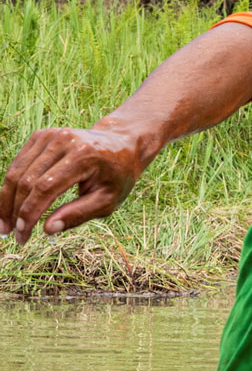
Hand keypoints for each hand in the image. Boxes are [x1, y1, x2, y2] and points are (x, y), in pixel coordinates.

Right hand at [1, 127, 148, 245]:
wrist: (121, 144)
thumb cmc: (117, 177)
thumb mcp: (108, 200)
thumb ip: (79, 214)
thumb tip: (47, 229)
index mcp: (83, 156)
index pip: (45, 187)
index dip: (29, 212)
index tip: (22, 234)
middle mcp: (64, 141)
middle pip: (27, 180)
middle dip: (15, 210)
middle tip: (10, 233)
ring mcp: (50, 136)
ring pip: (17, 171)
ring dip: (6, 200)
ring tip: (5, 224)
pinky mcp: (41, 136)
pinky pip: (19, 163)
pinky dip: (12, 185)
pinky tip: (11, 205)